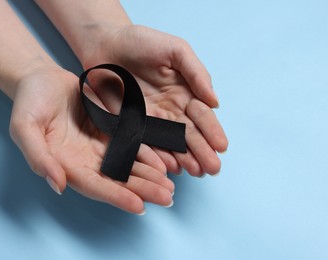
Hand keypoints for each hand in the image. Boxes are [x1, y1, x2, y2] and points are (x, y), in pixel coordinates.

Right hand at [9, 66, 174, 213]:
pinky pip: (133, 145)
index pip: (95, 185)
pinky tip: (164, 164)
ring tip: (170, 187)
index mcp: (67, 164)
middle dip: (143, 190)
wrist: (42, 80)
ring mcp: (101, 146)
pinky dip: (148, 155)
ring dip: (150, 177)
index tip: (139, 206)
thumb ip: (39, 157)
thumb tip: (58, 185)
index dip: (117, 196)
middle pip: (118, 180)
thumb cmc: (30, 102)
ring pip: (129, 166)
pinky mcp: (112, 131)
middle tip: (167, 198)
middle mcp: (87, 160)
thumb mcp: (25, 127)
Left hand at [83, 25, 227, 175]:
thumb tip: (215, 102)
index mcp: (185, 93)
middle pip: (189, 134)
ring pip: (171, 144)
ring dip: (184, 159)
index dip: (212, 131)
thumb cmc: (142, 42)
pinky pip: (145, 144)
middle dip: (203, 151)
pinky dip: (157, 156)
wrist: (106, 44)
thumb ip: (196, 73)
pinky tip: (168, 167)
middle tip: (213, 168)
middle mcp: (171, 110)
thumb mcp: (175, 50)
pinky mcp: (131, 125)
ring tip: (196, 172)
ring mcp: (151, 120)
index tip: (221, 146)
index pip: (202, 116)